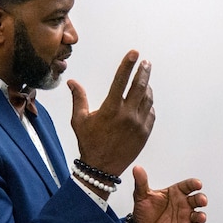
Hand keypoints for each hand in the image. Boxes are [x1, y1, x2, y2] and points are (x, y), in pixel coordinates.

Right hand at [68, 51, 154, 177]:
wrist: (102, 168)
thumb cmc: (89, 143)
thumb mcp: (80, 120)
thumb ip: (78, 98)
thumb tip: (71, 82)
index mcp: (111, 109)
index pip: (121, 80)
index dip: (128, 65)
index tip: (134, 53)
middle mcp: (127, 115)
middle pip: (140, 86)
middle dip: (143, 71)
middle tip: (146, 63)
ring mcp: (138, 124)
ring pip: (148, 99)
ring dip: (147, 87)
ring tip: (145, 81)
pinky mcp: (145, 133)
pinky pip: (151, 113)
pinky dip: (149, 104)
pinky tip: (145, 101)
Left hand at [130, 165, 206, 222]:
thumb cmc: (144, 210)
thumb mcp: (141, 195)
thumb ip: (141, 181)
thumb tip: (137, 169)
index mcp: (176, 192)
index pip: (188, 186)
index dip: (194, 184)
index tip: (197, 183)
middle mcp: (183, 204)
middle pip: (197, 199)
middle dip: (201, 199)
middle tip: (202, 200)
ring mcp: (185, 217)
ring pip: (198, 215)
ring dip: (201, 216)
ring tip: (200, 217)